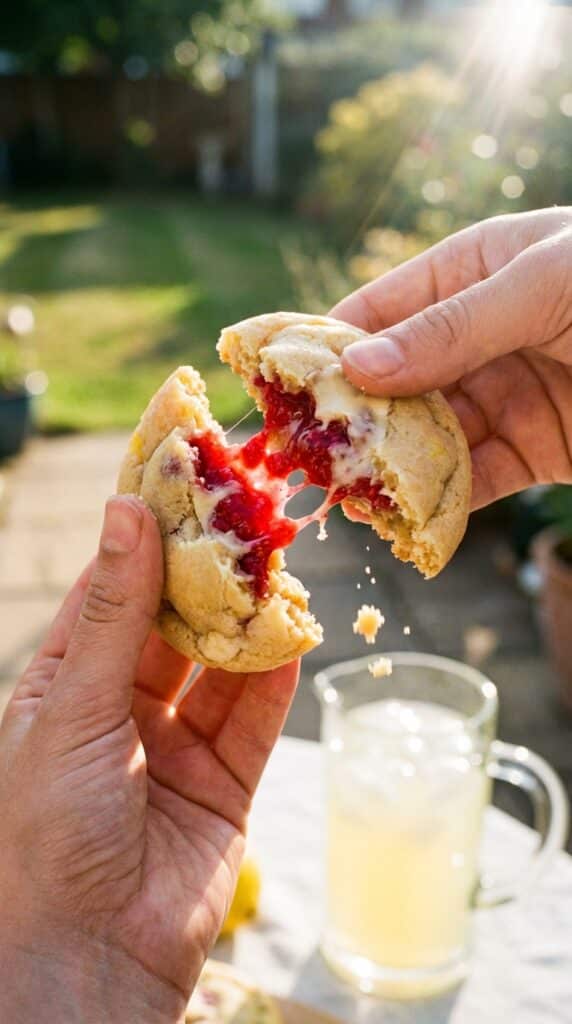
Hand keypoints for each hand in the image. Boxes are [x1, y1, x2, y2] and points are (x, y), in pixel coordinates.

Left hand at [0, 495, 298, 1022]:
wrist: (85, 964)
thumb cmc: (46, 835)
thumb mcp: (73, 709)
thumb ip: (114, 613)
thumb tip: (127, 512)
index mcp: (66, 685)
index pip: (114, 592)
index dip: (148, 537)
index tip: (185, 483)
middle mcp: (120, 708)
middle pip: (175, 622)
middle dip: (211, 573)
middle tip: (250, 516)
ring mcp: (175, 746)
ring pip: (222, 665)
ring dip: (250, 620)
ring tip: (282, 567)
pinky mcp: (223, 784)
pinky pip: (256, 719)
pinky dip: (277, 677)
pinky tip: (296, 636)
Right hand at [333, 208, 571, 508]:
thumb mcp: (542, 286)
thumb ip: (452, 327)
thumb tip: (358, 367)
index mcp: (472, 271)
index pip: (381, 310)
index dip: (330, 347)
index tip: (282, 385)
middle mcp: (478, 335)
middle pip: (396, 381)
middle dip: (355, 419)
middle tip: (310, 455)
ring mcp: (505, 394)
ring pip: (430, 437)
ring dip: (392, 468)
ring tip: (348, 495)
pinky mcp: (535, 449)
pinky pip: (477, 479)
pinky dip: (443, 502)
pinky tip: (407, 517)